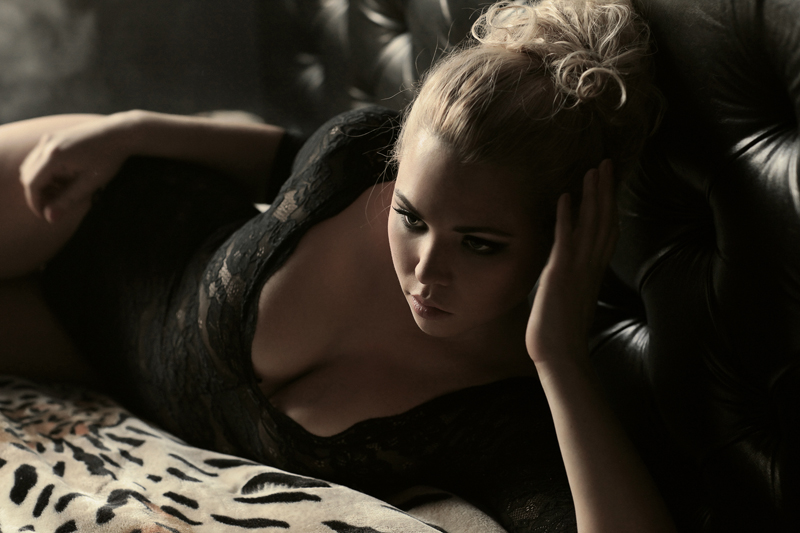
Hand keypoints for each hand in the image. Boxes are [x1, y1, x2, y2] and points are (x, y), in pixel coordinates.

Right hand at [19, 113, 132, 222]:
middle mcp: (46, 144)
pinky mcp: (53, 137)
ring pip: (31, 166)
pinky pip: (39, 158)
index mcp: (54, 156)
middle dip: (38, 194)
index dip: (36, 203)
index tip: (46, 216)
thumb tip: (50, 219)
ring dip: (41, 182)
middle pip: (27, 175)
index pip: (32, 184)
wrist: (118, 133)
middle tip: (56, 206)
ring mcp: (48, 138)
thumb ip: (68, 201)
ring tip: (64, 191)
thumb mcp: (90, 183)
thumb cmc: (107, 159)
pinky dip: (45, 171)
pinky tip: (65, 177)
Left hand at [526, 159, 618, 369]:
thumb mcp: (571, 297)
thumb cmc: (561, 330)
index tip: (610, 182)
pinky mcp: (559, 275)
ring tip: (592, 170)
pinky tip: (565, 197)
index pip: (607, 231)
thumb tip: (569, 267)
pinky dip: (566, 218)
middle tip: (606, 162)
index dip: (610, 204)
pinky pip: (565, 241)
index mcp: (593, 271)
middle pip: (604, 221)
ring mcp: (577, 270)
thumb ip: (574, 278)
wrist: (559, 355)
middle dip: (605, 191)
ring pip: (590, 225)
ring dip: (591, 196)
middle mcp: (590, 267)